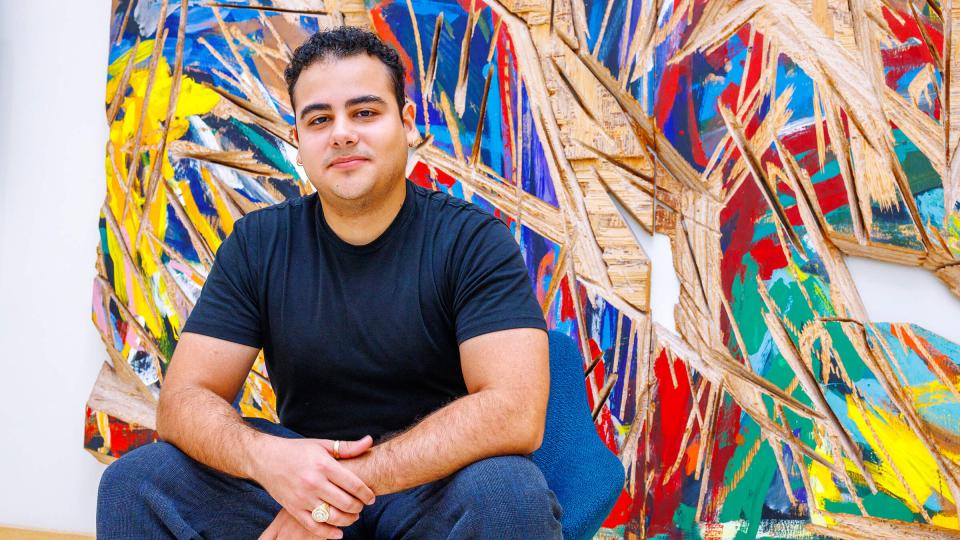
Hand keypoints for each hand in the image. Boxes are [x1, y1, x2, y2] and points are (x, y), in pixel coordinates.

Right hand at [252, 435, 375, 536]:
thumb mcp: (322, 445)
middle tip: (362, 506)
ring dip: (348, 520)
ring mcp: (303, 497)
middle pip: (345, 503)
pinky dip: (328, 533)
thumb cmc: (297, 450)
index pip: (353, 484)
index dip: (366, 494)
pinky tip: (339, 534)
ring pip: (332, 517)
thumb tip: (369, 441)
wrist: (266, 459)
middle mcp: (314, 482)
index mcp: (324, 465)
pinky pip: (313, 526)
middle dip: (359, 507)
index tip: (371, 497)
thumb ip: (347, 447)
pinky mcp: (293, 508)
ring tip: (353, 517)